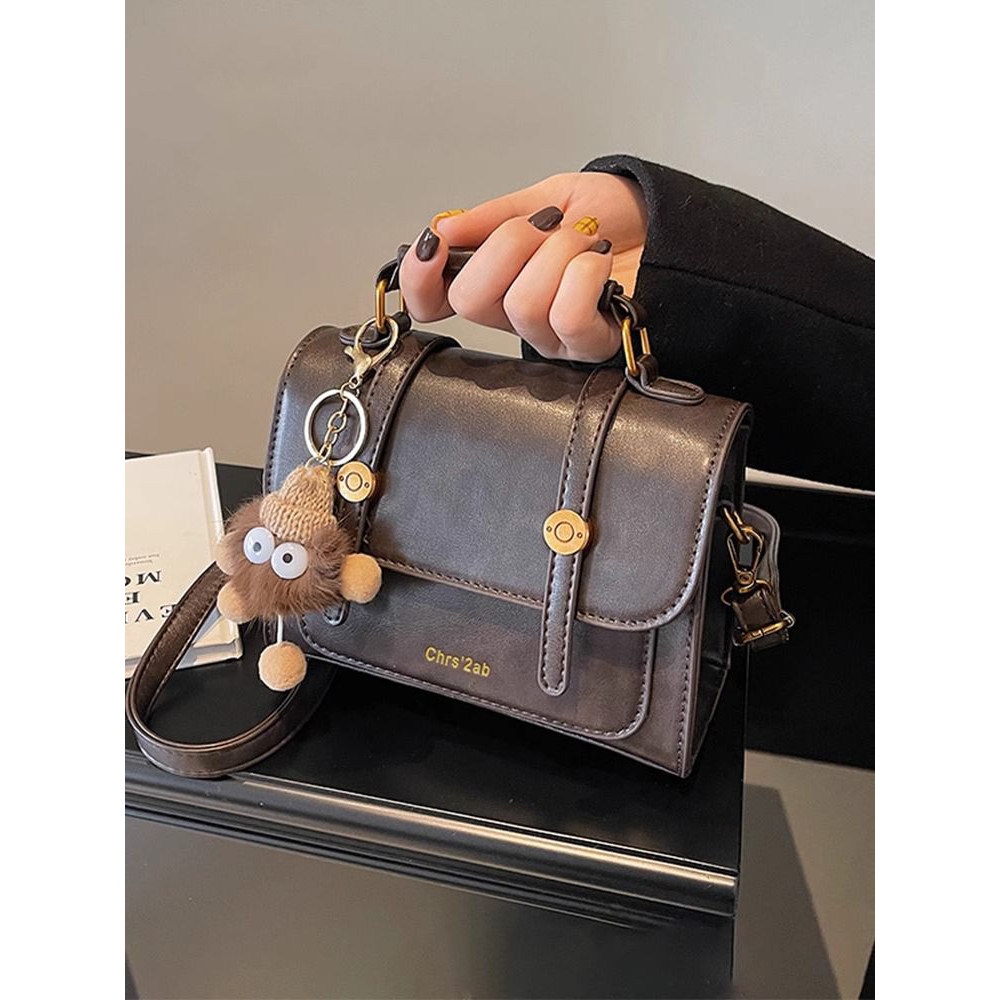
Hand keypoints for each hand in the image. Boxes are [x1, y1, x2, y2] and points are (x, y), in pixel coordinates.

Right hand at [399, 172, 646, 362]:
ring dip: (559, 253)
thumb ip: (492, 218)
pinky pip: (567, 314)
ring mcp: (552, 337)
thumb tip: (440, 230)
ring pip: (522, 303)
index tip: (434, 246)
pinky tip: (602, 261)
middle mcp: (516, 317)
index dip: (419, 280)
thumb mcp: (544, 198)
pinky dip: (586, 272)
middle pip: (472, 299)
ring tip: (585, 241)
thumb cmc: (610, 215)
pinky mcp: (590, 346)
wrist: (670, 222)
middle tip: (544, 226)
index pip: (433, 302)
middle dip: (508, 246)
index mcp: (495, 281)